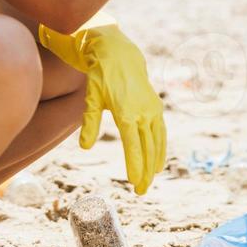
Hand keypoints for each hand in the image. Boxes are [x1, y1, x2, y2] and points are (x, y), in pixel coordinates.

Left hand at [38, 13, 166, 194]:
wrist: (120, 54)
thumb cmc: (101, 77)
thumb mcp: (92, 98)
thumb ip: (89, 122)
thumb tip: (85, 147)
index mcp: (127, 112)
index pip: (133, 145)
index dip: (135, 165)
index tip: (135, 183)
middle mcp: (143, 112)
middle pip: (147, 148)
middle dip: (145, 171)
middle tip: (141, 191)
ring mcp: (152, 109)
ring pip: (157, 142)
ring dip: (154, 162)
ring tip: (150, 180)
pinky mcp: (156, 107)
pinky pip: (161, 132)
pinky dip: (160, 148)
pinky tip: (157, 160)